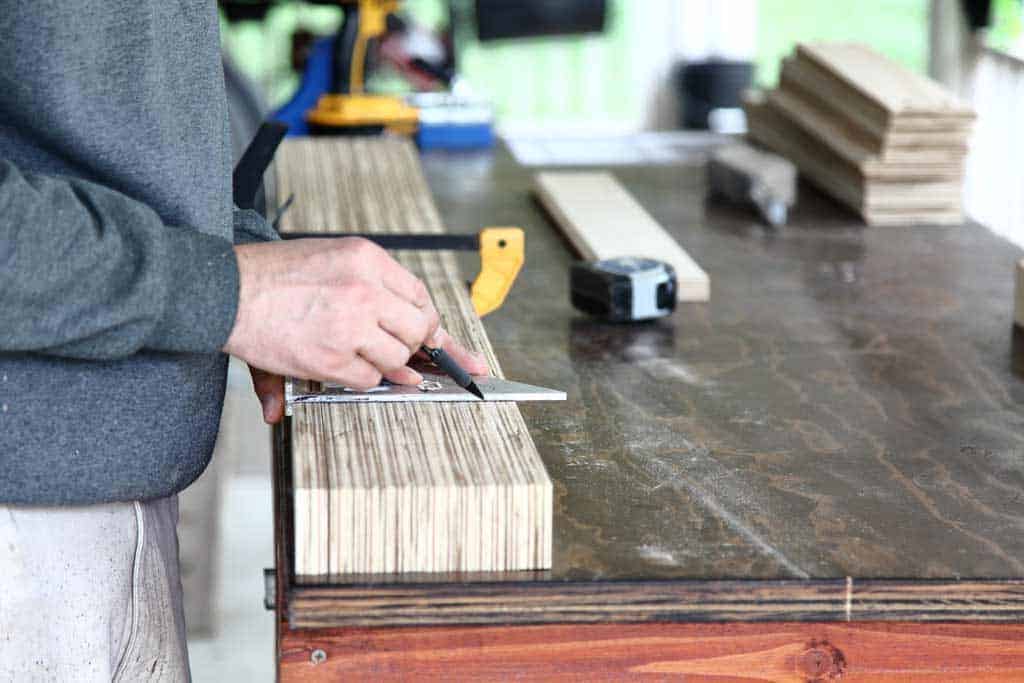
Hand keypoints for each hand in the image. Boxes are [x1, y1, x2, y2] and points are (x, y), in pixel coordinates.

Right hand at [224, 237, 487, 423]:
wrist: (226, 290)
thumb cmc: (272, 275)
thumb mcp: (330, 259)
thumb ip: (375, 292)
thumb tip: (409, 346)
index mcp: (367, 258)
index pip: (419, 296)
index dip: (430, 324)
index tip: (445, 345)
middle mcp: (365, 289)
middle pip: (418, 329)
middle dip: (412, 347)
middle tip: (398, 353)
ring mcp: (351, 325)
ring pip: (397, 359)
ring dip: (384, 365)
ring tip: (353, 353)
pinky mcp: (332, 358)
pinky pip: (368, 379)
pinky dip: (360, 379)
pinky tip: (340, 366)